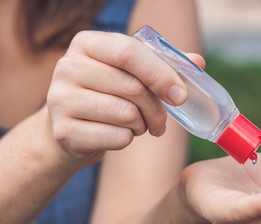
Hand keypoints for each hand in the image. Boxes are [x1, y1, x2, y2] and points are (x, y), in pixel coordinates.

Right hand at [46, 30, 203, 163]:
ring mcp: (60, 99)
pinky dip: (128, 140)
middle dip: (157, 109)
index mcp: (87, 44)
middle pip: (133, 87)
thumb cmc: (107, 96)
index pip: (130, 53)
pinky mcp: (64, 131)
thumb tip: (198, 62)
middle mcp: (68, 67)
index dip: (162, 74)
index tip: (181, 95)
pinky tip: (119, 135)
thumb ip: (162, 65)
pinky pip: (117, 138)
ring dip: (142, 125)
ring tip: (136, 125)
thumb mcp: (130, 74)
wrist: (70, 130)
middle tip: (161, 121)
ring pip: (127, 114)